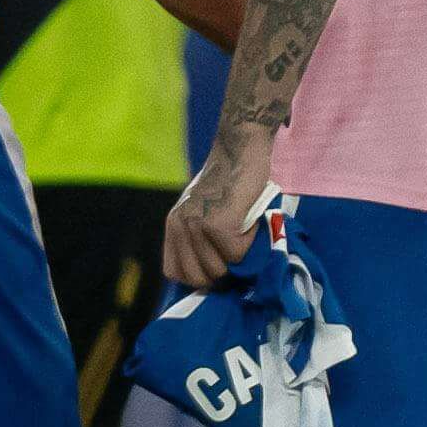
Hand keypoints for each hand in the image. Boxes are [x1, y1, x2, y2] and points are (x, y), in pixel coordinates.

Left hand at [164, 126, 275, 288]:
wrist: (241, 148)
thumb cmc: (231, 177)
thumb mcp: (202, 207)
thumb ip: (199, 234)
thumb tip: (216, 271)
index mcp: (173, 225)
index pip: (175, 272)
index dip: (198, 277)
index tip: (220, 269)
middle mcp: (180, 226)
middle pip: (197, 277)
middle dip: (221, 275)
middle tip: (239, 259)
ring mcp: (198, 226)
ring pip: (219, 269)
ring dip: (238, 258)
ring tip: (245, 234)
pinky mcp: (219, 225)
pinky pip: (237, 255)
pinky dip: (250, 245)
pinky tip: (252, 225)